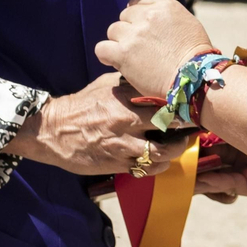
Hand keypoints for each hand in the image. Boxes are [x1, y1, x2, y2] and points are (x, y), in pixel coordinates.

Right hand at [6, 72, 191, 176]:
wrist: (53, 130)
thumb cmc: (82, 105)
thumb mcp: (106, 85)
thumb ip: (131, 82)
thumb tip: (153, 77)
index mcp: (125, 97)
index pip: (164, 98)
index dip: (183, 102)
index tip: (193, 104)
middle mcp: (126, 120)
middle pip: (169, 124)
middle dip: (187, 127)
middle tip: (194, 127)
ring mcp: (122, 144)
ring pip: (162, 152)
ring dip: (176, 151)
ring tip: (180, 146)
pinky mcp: (116, 163)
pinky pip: (146, 169)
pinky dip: (158, 167)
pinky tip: (161, 161)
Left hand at [96, 0, 214, 98]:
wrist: (193, 79)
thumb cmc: (194, 55)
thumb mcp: (187, 22)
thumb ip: (168, 10)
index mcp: (164, 6)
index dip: (138, 14)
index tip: (142, 25)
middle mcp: (147, 16)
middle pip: (125, 16)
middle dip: (131, 29)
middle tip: (142, 46)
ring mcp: (133, 34)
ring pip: (113, 30)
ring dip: (120, 42)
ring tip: (134, 56)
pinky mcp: (123, 53)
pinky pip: (102, 48)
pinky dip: (107, 55)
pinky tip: (117, 61)